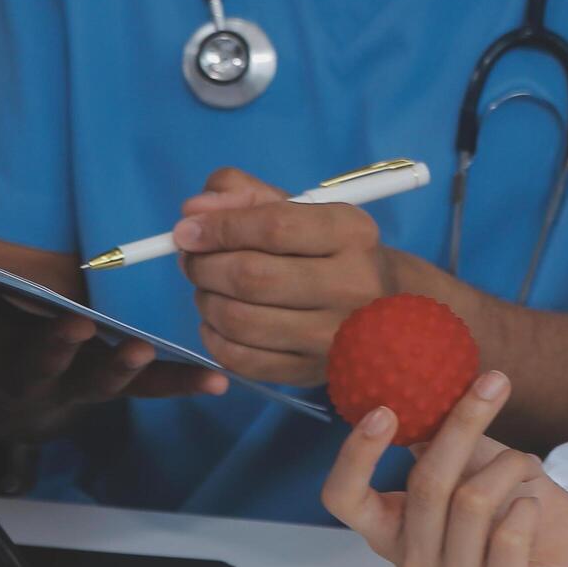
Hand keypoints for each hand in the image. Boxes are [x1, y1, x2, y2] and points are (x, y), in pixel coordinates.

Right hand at [0, 232, 226, 440]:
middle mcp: (21, 374)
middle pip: (35, 362)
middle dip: (53, 345)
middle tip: (72, 323)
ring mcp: (68, 387)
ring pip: (93, 381)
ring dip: (118, 367)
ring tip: (143, 350)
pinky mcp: (107, 391)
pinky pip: (146, 393)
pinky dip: (180, 386)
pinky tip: (216, 382)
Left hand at [174, 168, 400, 385]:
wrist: (382, 305)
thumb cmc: (329, 249)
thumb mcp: (299, 208)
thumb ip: (242, 195)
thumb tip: (193, 213)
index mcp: (351, 234)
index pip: (274, 227)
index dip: (219, 228)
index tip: (186, 231)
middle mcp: (352, 285)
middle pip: (252, 277)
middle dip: (204, 266)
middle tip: (192, 261)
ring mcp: (333, 336)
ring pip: (241, 320)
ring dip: (206, 301)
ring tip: (207, 289)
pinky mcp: (312, 371)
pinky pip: (243, 360)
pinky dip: (214, 338)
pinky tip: (218, 322)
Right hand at [323, 371, 567, 566]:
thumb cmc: (514, 501)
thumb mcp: (473, 462)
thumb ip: (442, 437)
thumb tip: (419, 391)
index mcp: (391, 534)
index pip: (344, 500)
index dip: (356, 456)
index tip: (384, 410)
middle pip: (425, 486)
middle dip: (462, 428)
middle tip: (493, 385)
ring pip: (470, 504)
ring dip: (507, 467)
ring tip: (523, 465)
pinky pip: (508, 537)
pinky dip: (526, 505)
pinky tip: (531, 507)